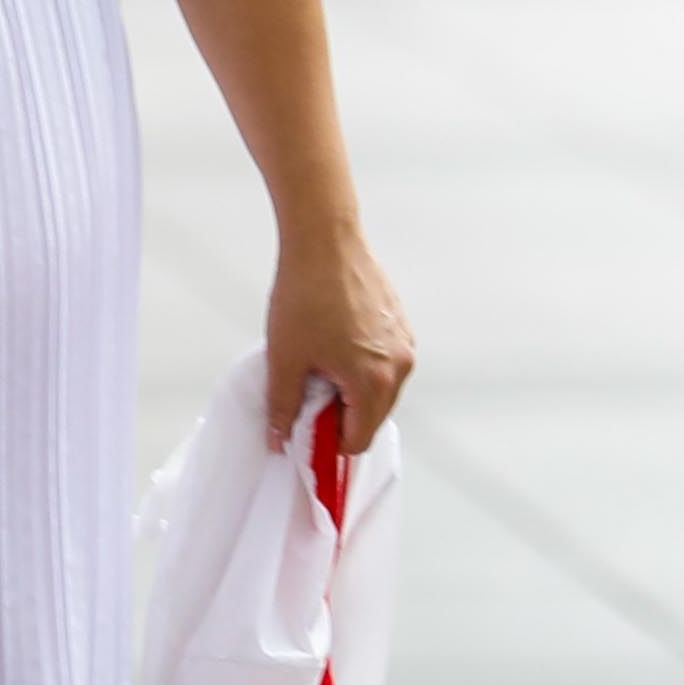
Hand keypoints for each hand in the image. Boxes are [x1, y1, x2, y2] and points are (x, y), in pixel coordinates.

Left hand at [265, 224, 414, 443]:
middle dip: (339, 417)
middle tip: (305, 396)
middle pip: (371, 418)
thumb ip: (283, 406)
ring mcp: (404, 344)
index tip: (304, 433)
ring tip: (317, 365)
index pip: (357, 440)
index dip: (327, 443)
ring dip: (351, 390)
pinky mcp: (401, 325)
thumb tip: (279, 440)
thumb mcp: (283, 358)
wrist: (324, 240)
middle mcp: (400, 366)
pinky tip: (333, 344)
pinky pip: (385, 363)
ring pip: (379, 390)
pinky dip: (362, 366)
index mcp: (374, 381)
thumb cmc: (304, 294)